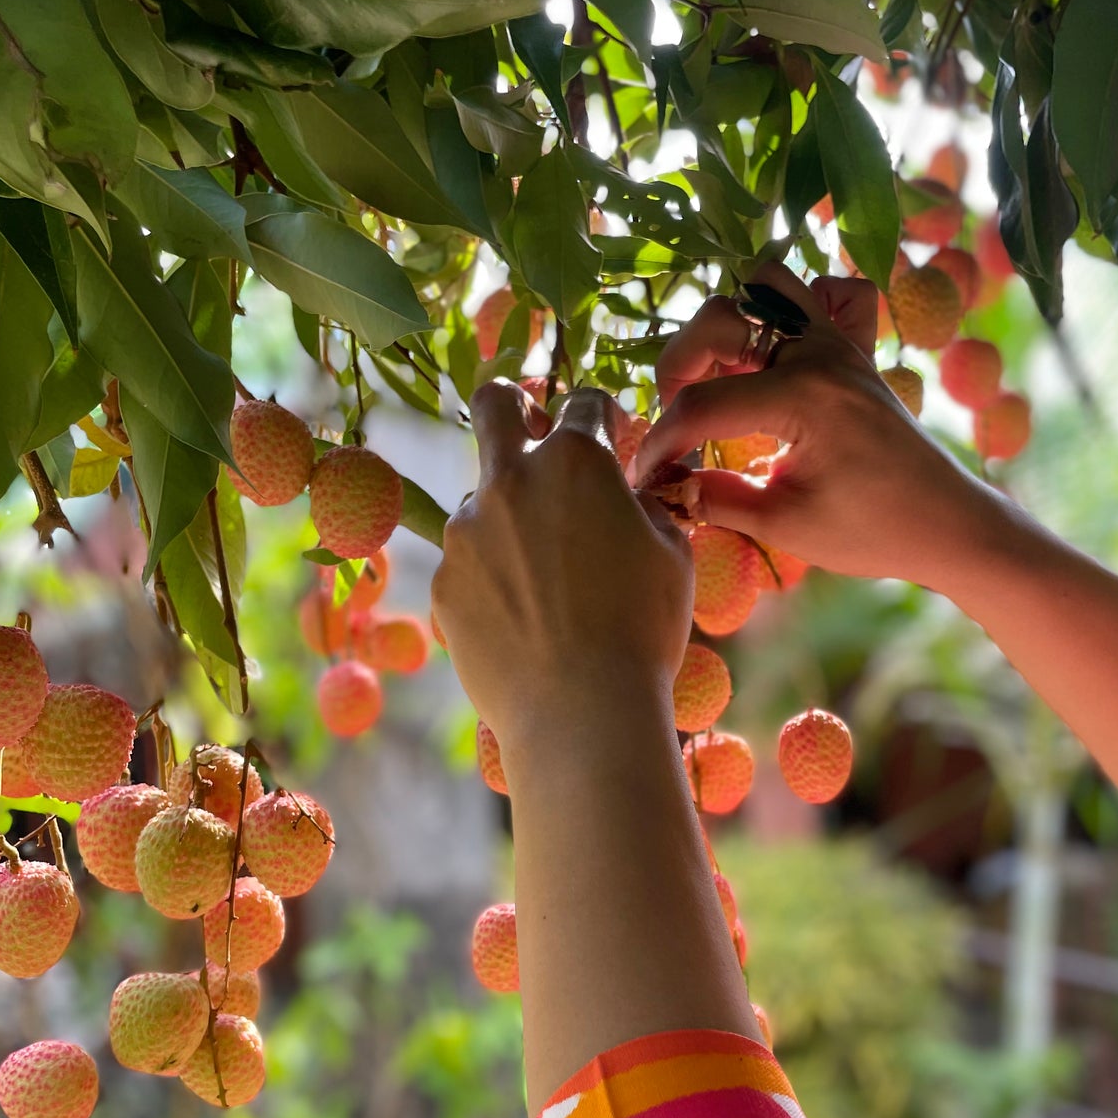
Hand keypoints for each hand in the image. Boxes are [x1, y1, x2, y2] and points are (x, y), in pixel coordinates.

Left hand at [433, 382, 693, 754]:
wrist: (580, 714)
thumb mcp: (673, 557)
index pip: (587, 403)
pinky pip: (469, 564)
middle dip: (514, 405)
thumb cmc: (641, 631)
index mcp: (576, 460)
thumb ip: (647, 507)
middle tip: (532, 432)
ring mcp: (467, 531)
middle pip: (494, 405)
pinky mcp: (444, 582)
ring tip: (547, 580)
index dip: (607, 419)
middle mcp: (511, 480)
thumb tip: (630, 497)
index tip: (617, 444)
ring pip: (482, 499)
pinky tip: (524, 621)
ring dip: (510, 517)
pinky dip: (493, 577)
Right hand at [634, 264, 1003, 592]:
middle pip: (719, 320)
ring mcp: (841, 344)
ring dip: (729, 325)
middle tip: (679, 424)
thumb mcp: (785, 525)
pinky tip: (778, 352)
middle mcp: (820, 352)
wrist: (948, 525)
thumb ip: (716, 499)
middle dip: (680, 369)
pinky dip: (797, 306)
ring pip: (767, 285)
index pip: (701, 405)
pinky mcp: (855, 351)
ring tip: (718, 379)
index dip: (661, 444)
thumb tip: (666, 485)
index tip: (643, 479)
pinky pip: (829, 293)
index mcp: (804, 395)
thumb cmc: (874, 532)